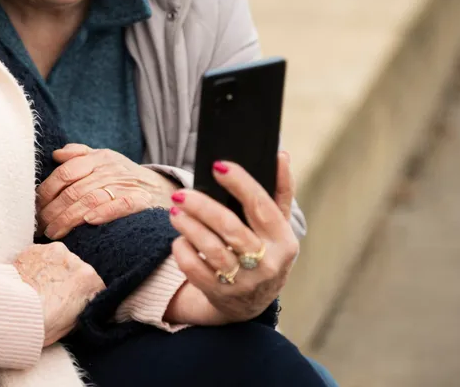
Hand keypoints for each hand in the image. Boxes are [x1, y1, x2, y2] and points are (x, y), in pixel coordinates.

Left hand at [13, 242, 105, 346]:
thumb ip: (82, 306)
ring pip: (57, 259)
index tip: (75, 301)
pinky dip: (37, 265)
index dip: (84, 294)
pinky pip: (40, 256)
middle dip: (67, 279)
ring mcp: (52, 250)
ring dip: (52, 269)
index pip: (94, 284)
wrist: (12, 312)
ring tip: (39, 286)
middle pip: (75, 269)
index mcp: (88, 279)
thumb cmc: (42, 324)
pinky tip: (29, 279)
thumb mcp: (73, 323)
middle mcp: (73, 259)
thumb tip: (82, 303)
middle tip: (54, 295)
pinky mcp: (33, 248)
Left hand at [37, 144, 168, 238]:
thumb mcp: (104, 159)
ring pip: (90, 200)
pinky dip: (104, 212)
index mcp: (98, 158)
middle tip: (40, 226)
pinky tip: (88, 222)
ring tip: (54, 232)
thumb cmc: (125, 176)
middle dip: (53, 210)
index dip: (47, 191)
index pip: (65, 172)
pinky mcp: (140, 200)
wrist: (162, 188)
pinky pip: (120, 205)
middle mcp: (110, 170)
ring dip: (69, 218)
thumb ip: (80, 155)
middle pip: (74, 190)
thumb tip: (56, 154)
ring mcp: (125, 184)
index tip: (35, 207)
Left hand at [169, 152, 298, 322]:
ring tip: (175, 211)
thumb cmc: (264, 251)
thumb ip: (280, 191)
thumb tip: (281, 155)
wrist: (251, 304)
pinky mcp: (219, 294)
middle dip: (202, 207)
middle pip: (230, 228)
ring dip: (188, 226)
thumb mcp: (278, 226)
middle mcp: (266, 264)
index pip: (261, 206)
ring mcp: (243, 282)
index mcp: (283, 241)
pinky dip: (182, 251)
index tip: (218, 165)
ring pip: (210, 249)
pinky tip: (179, 238)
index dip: (240, 184)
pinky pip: (194, 269)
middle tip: (181, 194)